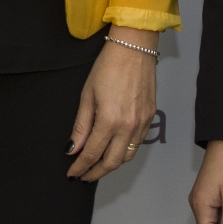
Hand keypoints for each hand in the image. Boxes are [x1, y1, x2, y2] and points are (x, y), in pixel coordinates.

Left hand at [67, 28, 157, 180]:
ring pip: (127, 156)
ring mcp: (142, 123)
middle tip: (83, 175)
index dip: (80, 167)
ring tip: (97, 165)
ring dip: (111, 164)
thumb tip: (72, 148)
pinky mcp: (150, 117)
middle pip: (112, 162)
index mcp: (110, 121)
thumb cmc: (108, 66)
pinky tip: (114, 149)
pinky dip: (124, 151)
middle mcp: (129, 126)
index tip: (72, 173)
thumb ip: (81, 126)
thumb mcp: (87, 95)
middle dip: (96, 172)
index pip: (92, 154)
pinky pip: (137, 143)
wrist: (134, 48)